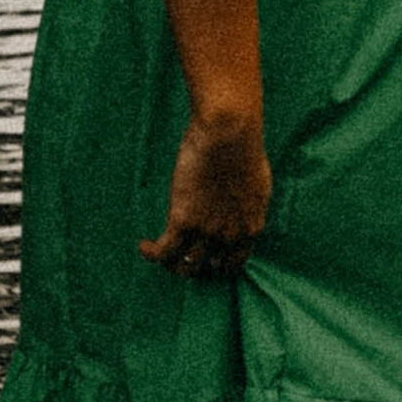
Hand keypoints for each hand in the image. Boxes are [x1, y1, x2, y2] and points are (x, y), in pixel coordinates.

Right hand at [141, 113, 270, 280]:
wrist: (229, 133)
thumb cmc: (244, 148)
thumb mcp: (258, 183)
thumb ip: (251, 205)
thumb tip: (243, 210)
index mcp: (250, 227)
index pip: (234, 263)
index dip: (219, 263)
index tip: (207, 256)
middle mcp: (230, 235)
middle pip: (209, 267)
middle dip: (196, 264)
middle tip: (181, 253)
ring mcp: (206, 230)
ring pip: (185, 266)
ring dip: (171, 264)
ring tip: (161, 253)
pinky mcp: (182, 219)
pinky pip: (164, 251)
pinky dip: (151, 254)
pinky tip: (143, 246)